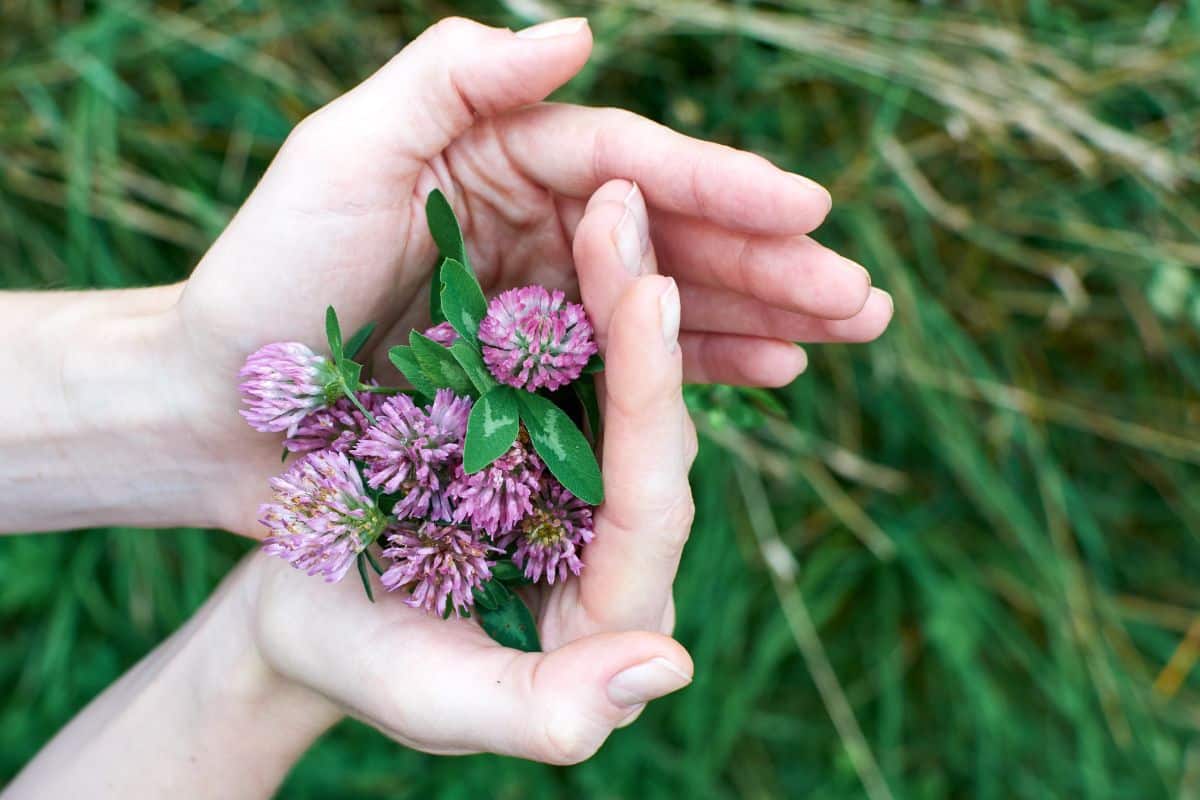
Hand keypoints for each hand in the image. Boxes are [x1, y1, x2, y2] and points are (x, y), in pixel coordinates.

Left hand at [151, 15, 890, 535]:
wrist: (214, 406)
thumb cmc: (269, 274)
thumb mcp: (343, 152)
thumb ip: (454, 82)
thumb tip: (581, 32)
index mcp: (499, 161)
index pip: (632, 166)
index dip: (722, 186)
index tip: (807, 210)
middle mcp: (533, 227)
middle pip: (671, 237)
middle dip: (769, 262)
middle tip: (862, 293)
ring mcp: (540, 307)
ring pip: (669, 305)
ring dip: (760, 315)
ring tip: (845, 331)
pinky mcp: (535, 381)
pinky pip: (632, 370)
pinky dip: (702, 370)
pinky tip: (772, 372)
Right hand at [250, 207, 700, 762]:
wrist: (301, 611)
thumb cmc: (352, 661)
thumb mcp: (436, 698)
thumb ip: (546, 710)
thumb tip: (665, 667)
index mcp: (614, 602)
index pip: (652, 497)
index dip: (651, 395)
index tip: (646, 291)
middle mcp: (618, 533)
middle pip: (651, 422)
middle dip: (643, 313)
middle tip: (624, 205)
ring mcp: (585, 478)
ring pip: (620, 376)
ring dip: (618, 281)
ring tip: (607, 194)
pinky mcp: (546, 436)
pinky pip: (575, 358)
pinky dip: (576, 292)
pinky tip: (576, 220)